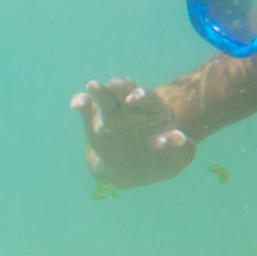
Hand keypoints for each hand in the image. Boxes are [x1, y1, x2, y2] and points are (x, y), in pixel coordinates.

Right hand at [69, 77, 193, 187]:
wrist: (134, 171)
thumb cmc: (162, 160)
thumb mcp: (178, 158)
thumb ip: (181, 148)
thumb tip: (172, 138)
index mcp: (153, 110)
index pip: (149, 98)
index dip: (142, 95)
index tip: (134, 99)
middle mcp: (131, 107)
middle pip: (126, 90)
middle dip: (120, 86)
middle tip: (114, 84)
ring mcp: (112, 113)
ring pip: (105, 96)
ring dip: (99, 90)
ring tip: (93, 86)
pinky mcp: (95, 122)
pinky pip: (86, 107)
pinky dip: (81, 102)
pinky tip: (76, 104)